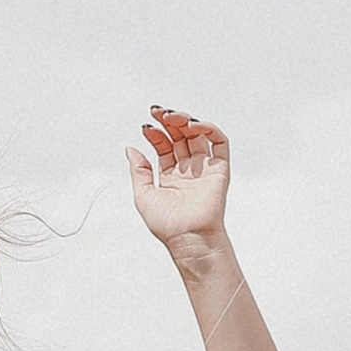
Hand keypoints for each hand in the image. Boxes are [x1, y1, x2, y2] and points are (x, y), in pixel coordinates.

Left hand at [125, 106, 231, 259]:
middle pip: (180, 136)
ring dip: (185, 121)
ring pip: (198, 135)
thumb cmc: (167, 224)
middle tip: (157, 112)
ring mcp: (204, 168)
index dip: (156, 134)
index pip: (164, 146)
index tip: (146, 127)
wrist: (188, 237)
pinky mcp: (220, 168)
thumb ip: (138, 170)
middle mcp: (188, 170)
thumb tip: (131, 149)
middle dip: (169, 121)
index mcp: (170, 176)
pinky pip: (219, 142)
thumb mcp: (143, 194)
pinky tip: (193, 125)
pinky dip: (208, 128)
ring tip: (172, 117)